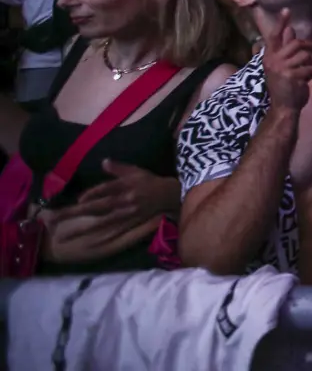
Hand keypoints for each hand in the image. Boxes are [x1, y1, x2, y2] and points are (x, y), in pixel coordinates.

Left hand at [51, 160, 176, 240]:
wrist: (170, 197)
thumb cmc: (150, 182)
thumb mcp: (136, 171)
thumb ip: (119, 168)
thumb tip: (103, 162)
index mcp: (125, 186)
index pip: (105, 190)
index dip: (92, 194)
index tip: (77, 200)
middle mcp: (124, 201)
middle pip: (96, 208)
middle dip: (74, 213)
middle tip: (53, 219)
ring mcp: (125, 213)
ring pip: (99, 221)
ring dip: (80, 228)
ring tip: (63, 236)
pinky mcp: (127, 222)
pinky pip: (108, 228)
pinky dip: (94, 233)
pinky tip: (84, 237)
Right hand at [261, 8, 311, 110]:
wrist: (283, 108)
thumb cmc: (284, 86)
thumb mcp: (282, 66)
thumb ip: (286, 48)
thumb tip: (291, 30)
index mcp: (269, 57)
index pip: (274, 36)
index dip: (281, 23)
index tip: (286, 10)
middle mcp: (273, 60)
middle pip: (297, 44)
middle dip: (311, 46)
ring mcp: (282, 68)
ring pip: (305, 56)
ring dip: (310, 65)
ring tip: (305, 74)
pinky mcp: (292, 76)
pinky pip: (309, 68)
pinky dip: (311, 75)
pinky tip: (305, 82)